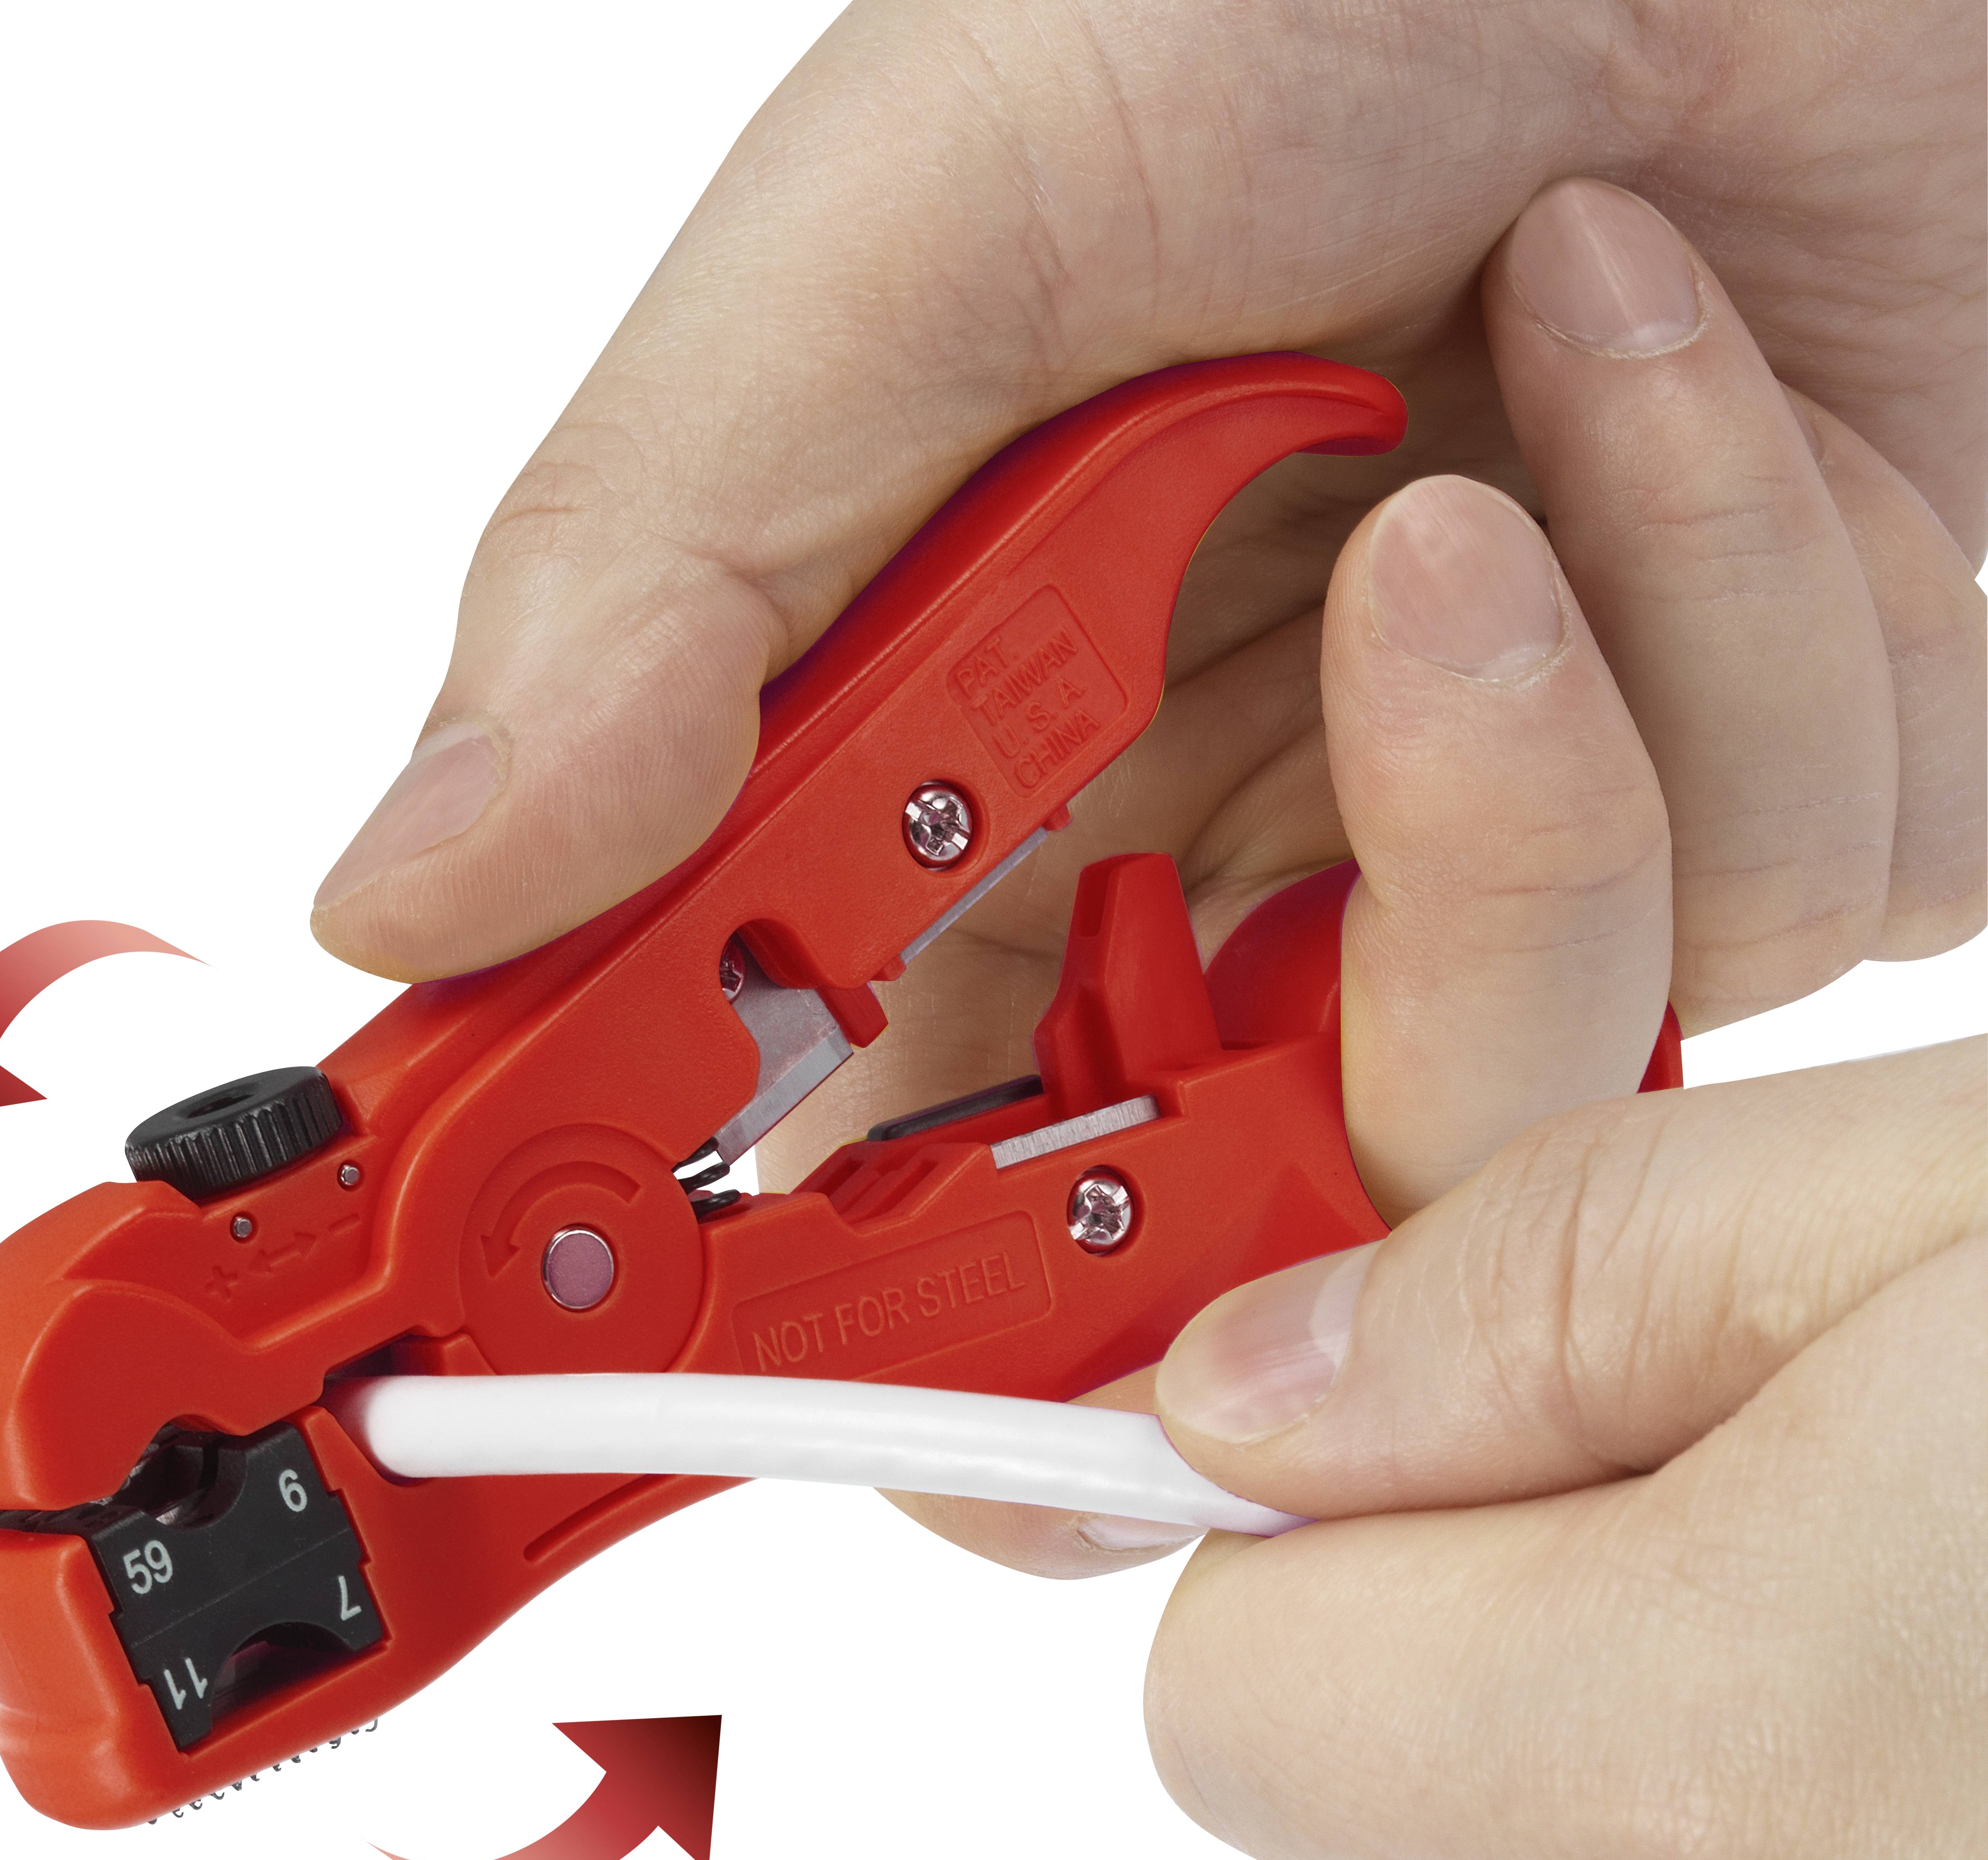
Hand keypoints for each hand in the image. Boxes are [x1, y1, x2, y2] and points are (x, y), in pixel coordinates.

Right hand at [310, 1, 1982, 1233]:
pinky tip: (1667, 373)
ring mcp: (1505, 879)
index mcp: (976, 765)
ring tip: (1459, 496)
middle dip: (1167, 1124)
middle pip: (1164, 1215)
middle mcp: (1230, 855)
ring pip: (1486, 1093)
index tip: (673, 1301)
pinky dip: (1727, 629)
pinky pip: (1756, 905)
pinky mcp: (1771, 841)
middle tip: (1148, 935)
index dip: (760, 1254)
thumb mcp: (915, 227)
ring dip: (1491, 785)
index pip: (829, 1122)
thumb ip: (665, 578)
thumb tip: (419, 884)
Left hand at [1131, 1040, 1984, 1859]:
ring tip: (1934, 1490)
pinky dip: (1847, 1715)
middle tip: (1773, 1391)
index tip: (1317, 1375)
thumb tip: (1262, 1381)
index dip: (1269, 1502)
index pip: (1232, 1688)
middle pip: (1433, 1735)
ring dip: (1720, 1628)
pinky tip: (1975, 1598)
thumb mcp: (1949, 1192)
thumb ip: (1568, 1275)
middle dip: (1534, 1545)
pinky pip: (1794, 1840)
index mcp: (1727, 1755)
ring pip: (1631, 1776)